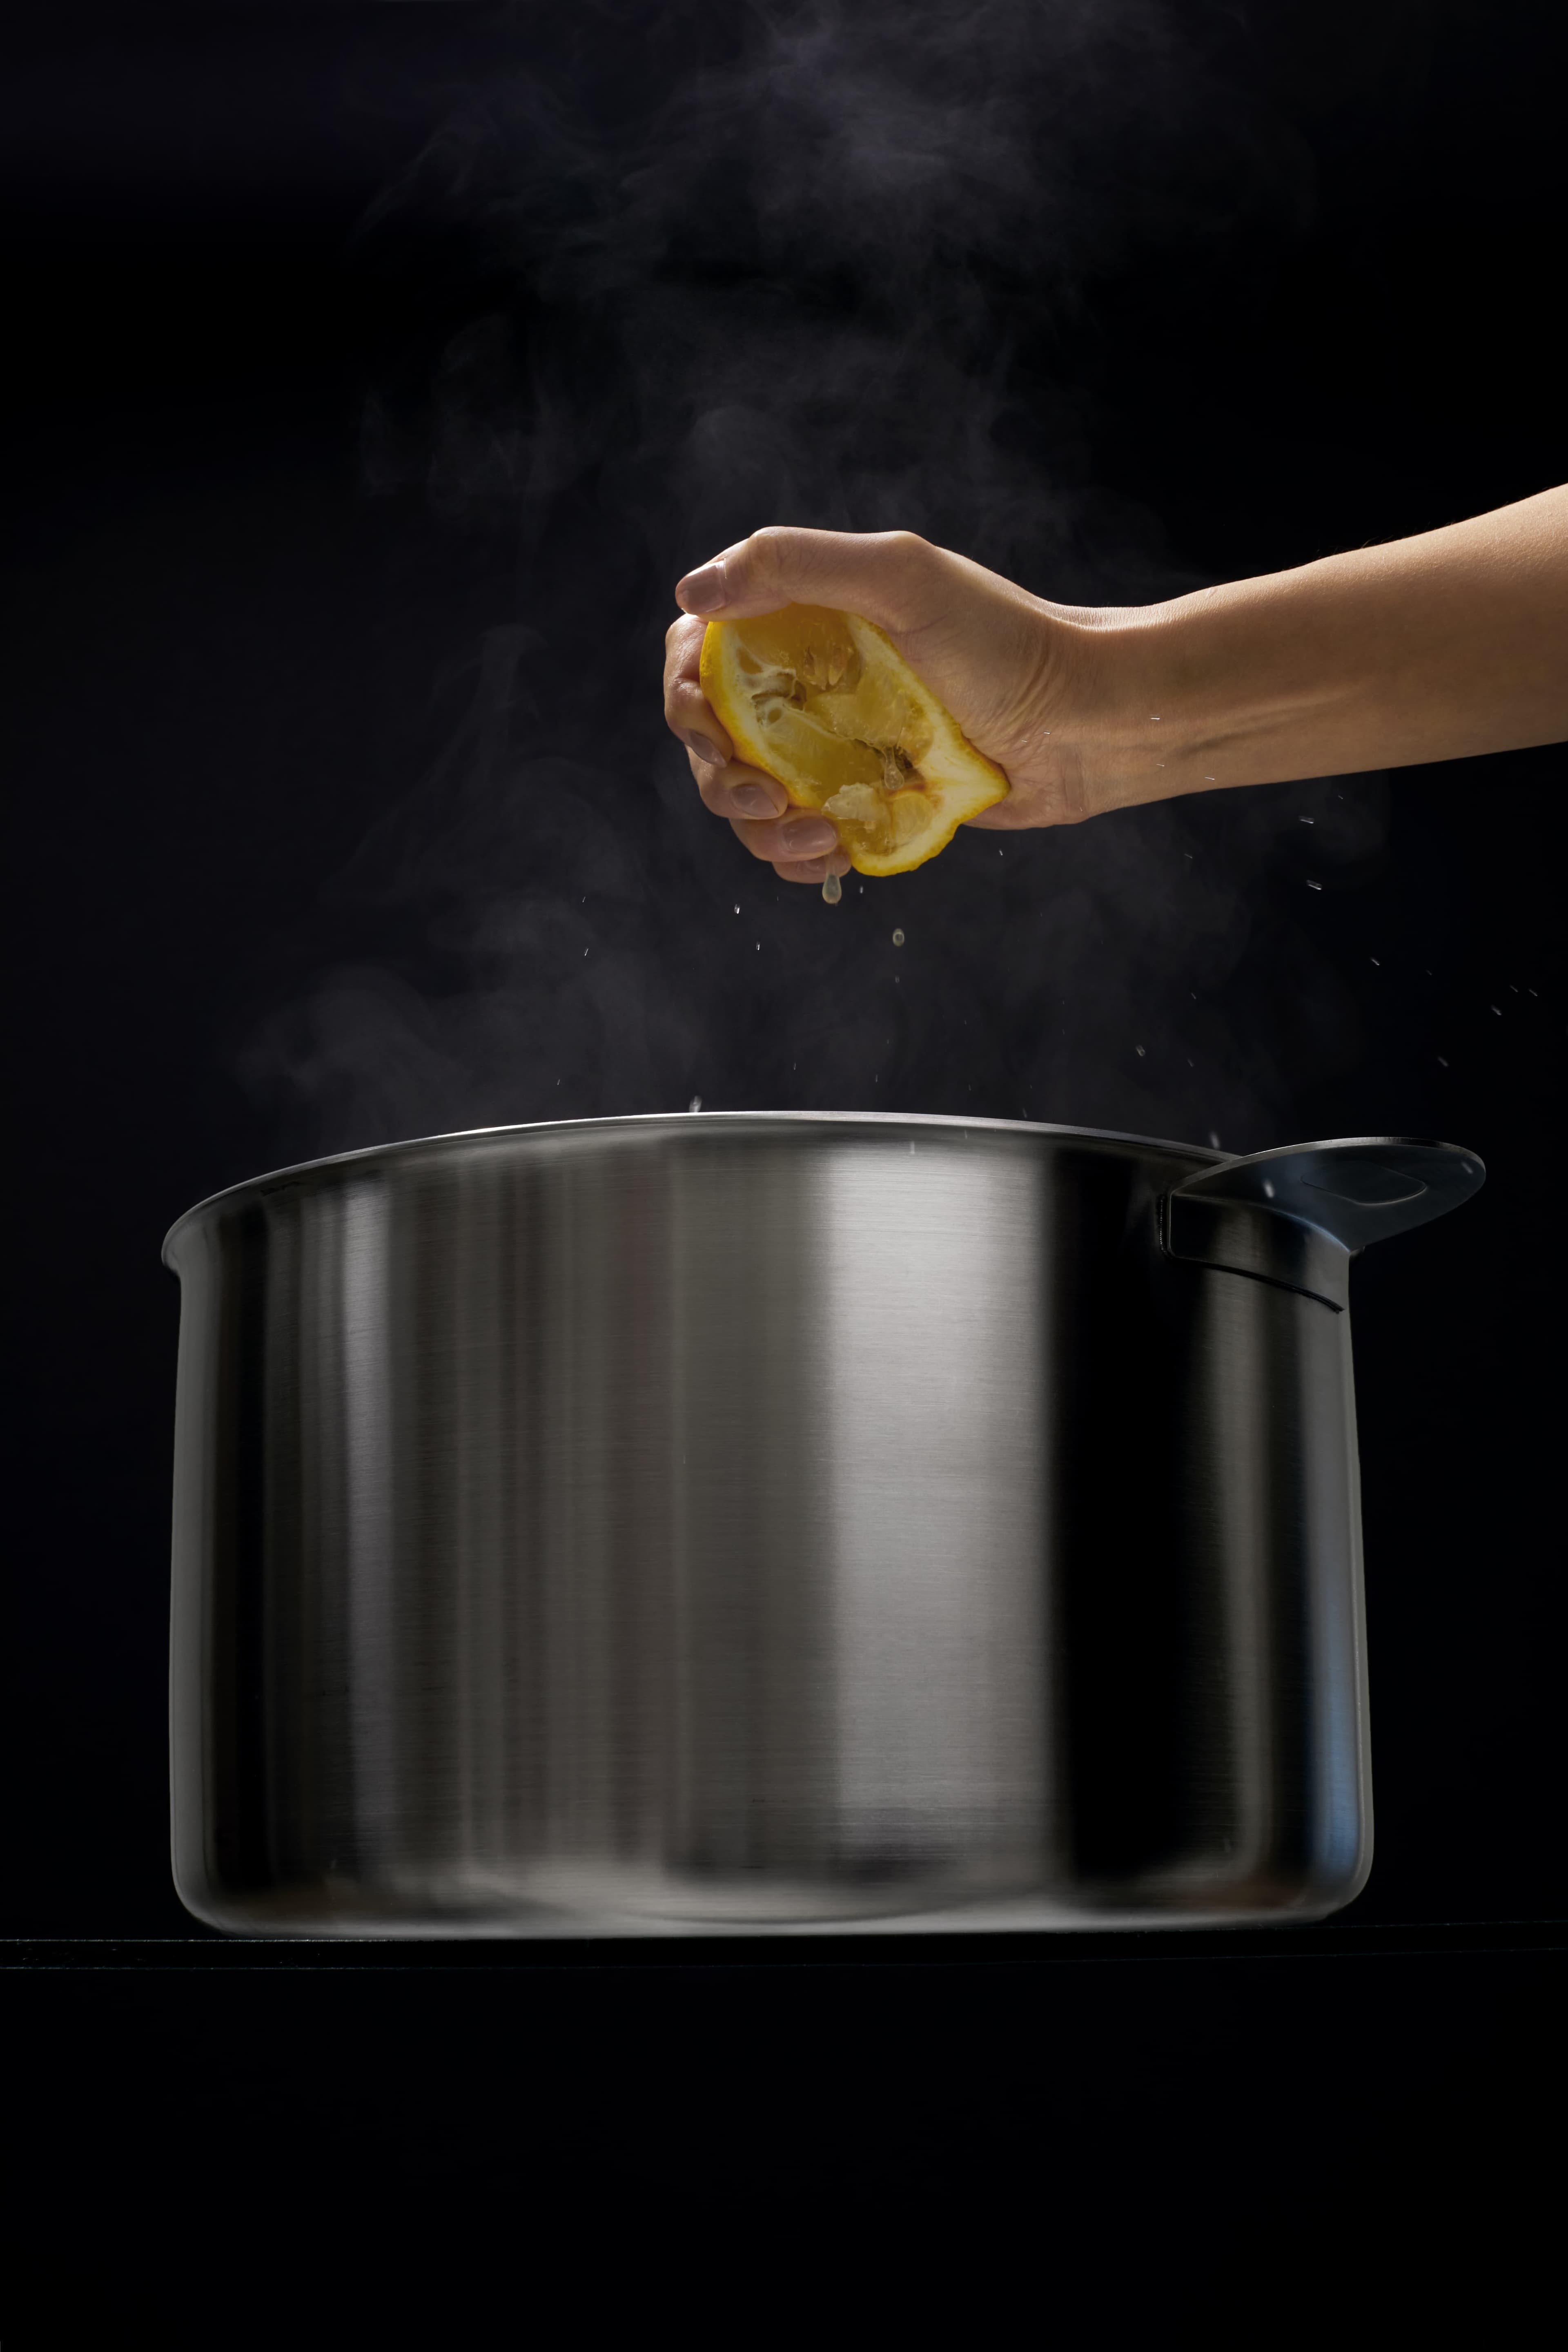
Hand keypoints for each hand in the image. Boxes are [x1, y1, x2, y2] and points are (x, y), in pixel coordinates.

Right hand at [662, 527, 1114, 884]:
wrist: (1084, 722)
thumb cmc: (1004, 641)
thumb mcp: (902, 576)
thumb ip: (795, 566)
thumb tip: (692, 591)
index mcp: (804, 621)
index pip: (701, 649)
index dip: (685, 686)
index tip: (707, 717)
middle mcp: (809, 685)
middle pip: (711, 734)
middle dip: (718, 772)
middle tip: (762, 795)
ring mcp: (833, 748)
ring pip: (746, 798)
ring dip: (757, 828)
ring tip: (812, 835)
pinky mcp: (862, 804)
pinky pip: (796, 842)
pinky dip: (795, 858)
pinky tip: (829, 853)